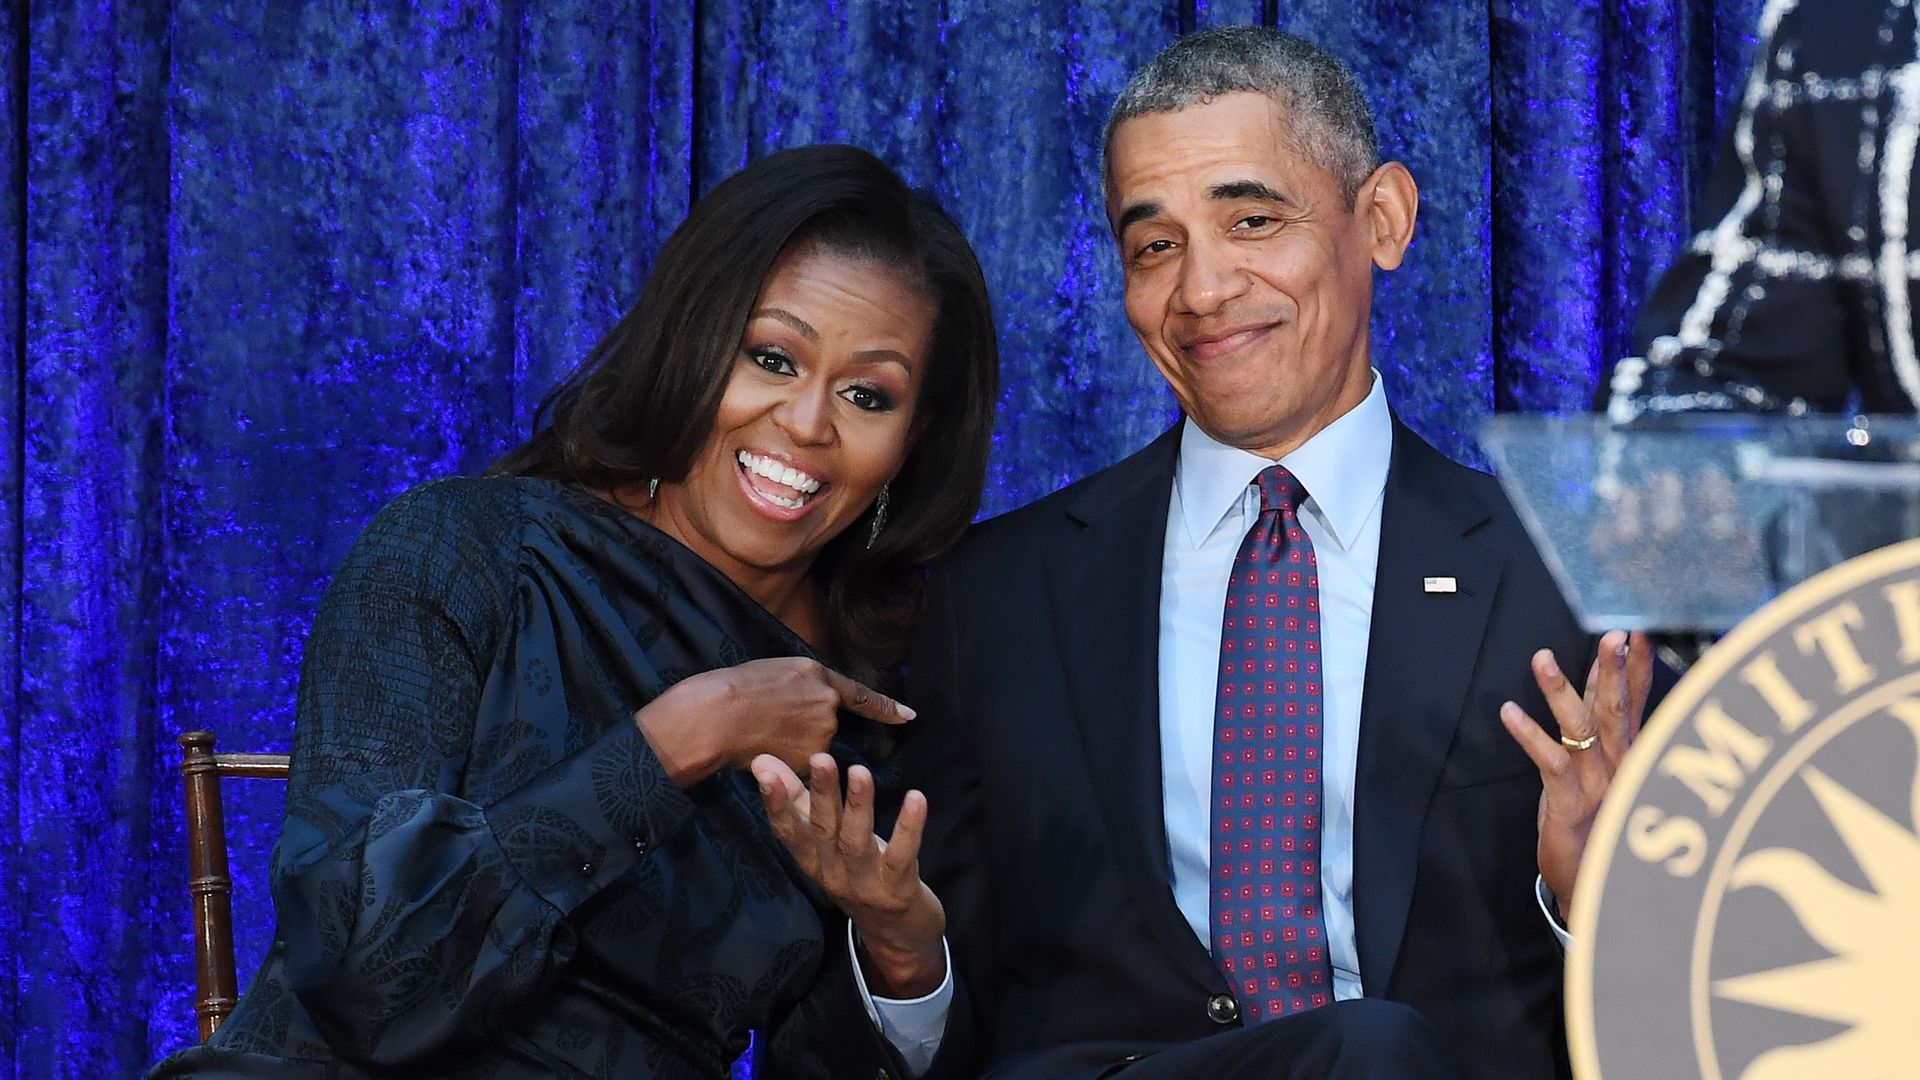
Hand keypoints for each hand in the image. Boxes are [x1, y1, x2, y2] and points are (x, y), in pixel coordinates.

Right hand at [635, 658, 912, 787]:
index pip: (860, 694)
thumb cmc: (734, 688)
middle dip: (804, 727)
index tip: (909, 716)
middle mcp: (827, 704)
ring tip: (761, 733)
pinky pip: (802, 766)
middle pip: (825, 724)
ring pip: (813, 747)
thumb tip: (808, 698)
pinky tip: (763, 750)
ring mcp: (820, 734)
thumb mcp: (775, 670)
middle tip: (769, 720)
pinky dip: (788, 762)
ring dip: (794, 746)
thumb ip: (801, 684)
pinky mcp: (809, 760)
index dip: (886, 706)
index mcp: (817, 675)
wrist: (717, 715)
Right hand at [752, 752, 946, 998]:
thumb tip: (764, 760)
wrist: (897, 936)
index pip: (788, 832)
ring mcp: (864, 885)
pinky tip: (916, 798)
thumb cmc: (859, 874)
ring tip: (860, 772)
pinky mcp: (897, 890)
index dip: (776, 803)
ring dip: (859, 807)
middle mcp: (833, 874)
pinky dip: (908, 827)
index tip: (764, 771)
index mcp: (813, 861)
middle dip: (821, 794)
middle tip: (820, 758)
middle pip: (823, 831)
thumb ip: (798, 801)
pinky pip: (901, 856)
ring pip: (857, 843)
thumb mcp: (826, 842)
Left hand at [1498, 630, 1653, 920]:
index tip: (1637, 628)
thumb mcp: (1602, 766)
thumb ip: (1603, 722)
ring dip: (1562, 692)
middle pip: (1618, 710)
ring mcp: (1599, 785)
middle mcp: (1621, 765)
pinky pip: (1551, 763)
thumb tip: (1605, 676)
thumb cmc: (1597, 819)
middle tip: (1613, 634)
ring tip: (1542, 657)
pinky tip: (1508, 711)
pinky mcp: (1570, 804)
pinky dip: (1529, 735)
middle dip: (1615, 671)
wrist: (1594, 885)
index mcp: (1629, 754)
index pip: (1637, 702)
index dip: (1638, 666)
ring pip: (1583, 730)